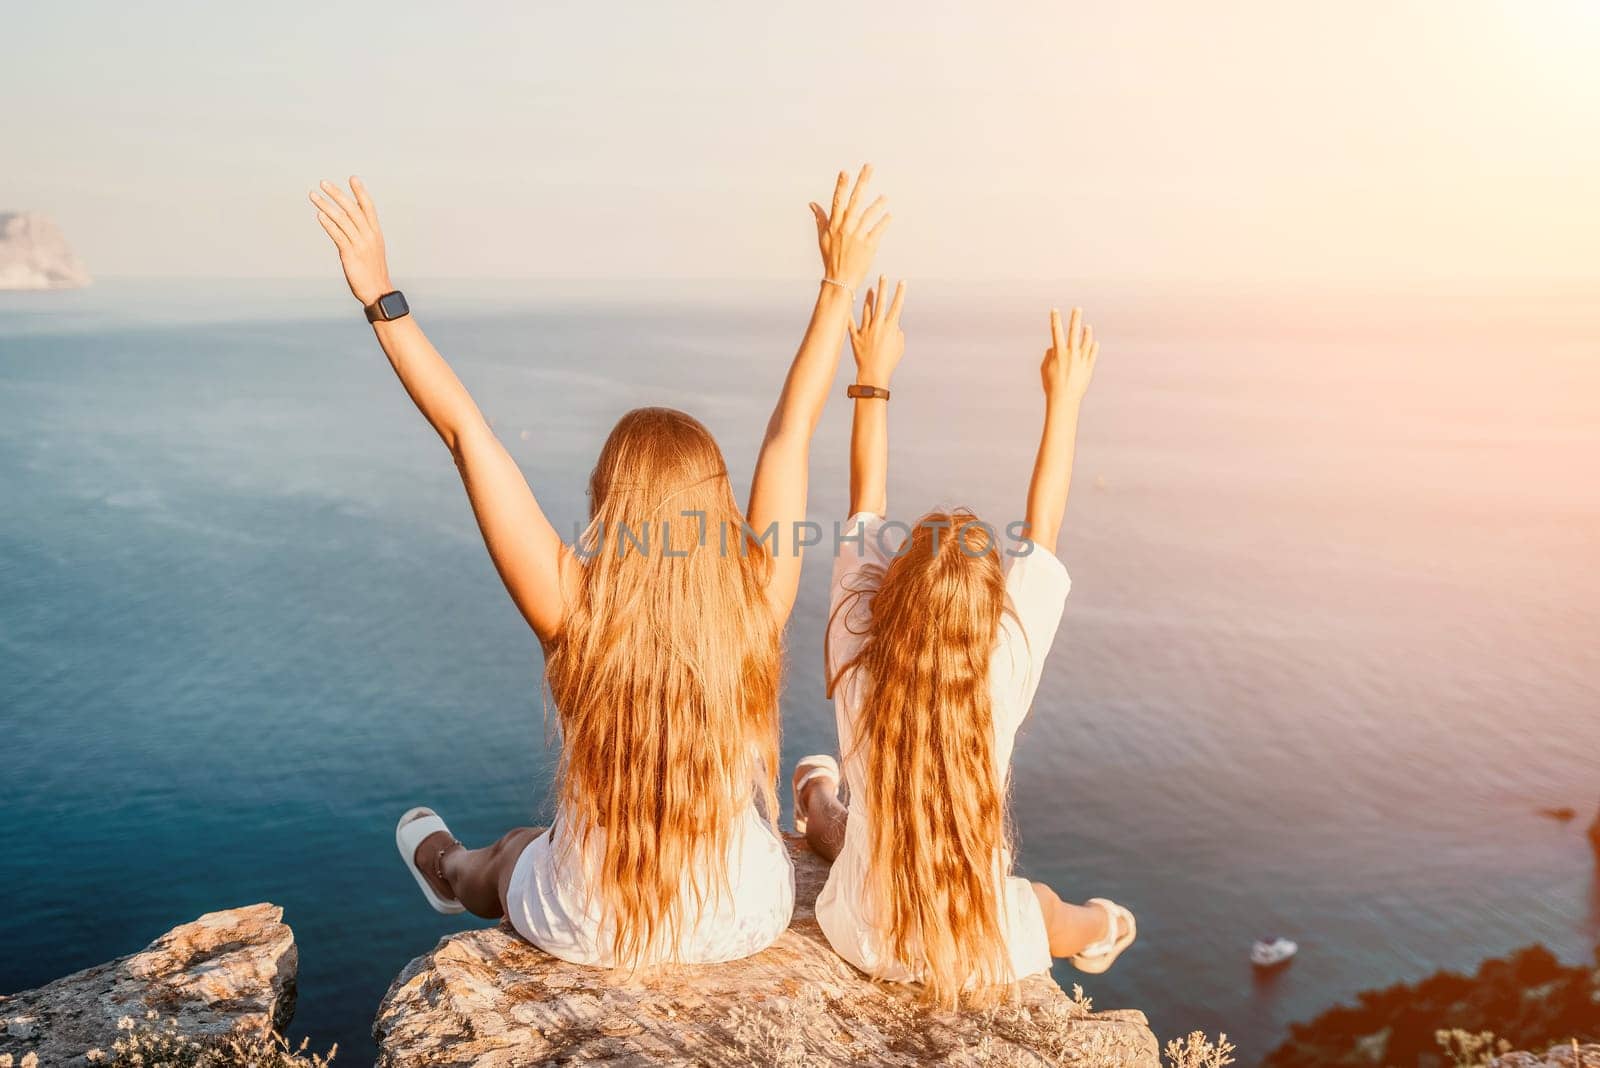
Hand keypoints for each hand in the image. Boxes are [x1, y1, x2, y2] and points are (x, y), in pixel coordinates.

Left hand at [310, 177, 391, 306]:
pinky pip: (338, 235)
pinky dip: (329, 224)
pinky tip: (319, 215)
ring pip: (342, 219)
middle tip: (323, 182)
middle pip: (352, 209)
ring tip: (313, 195)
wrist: (378, 292)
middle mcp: (369, 236)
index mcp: (376, 233)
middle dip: (337, 194)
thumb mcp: (372, 249)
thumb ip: (363, 235)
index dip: (360, 192)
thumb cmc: (373, 272)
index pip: (368, 207)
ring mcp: (360, 245)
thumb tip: (351, 224)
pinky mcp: (350, 254)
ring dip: (326, 205)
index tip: (352, 178)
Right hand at [809, 165, 889, 290]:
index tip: (846, 171)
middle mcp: (846, 228)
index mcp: (835, 225)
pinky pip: (879, 229)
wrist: (840, 279)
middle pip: (855, 200)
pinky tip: (889, 215)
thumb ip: (820, 218)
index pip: (838, 200)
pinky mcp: (869, 246)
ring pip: (870, 214)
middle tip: (869, 167)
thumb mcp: (822, 237)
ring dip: (878, 203)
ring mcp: (858, 236)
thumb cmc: (831, 258)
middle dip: (863, 182)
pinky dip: (884, 222)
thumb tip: (812, 203)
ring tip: (885, 197)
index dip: (841, 185)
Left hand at [848, 275, 905, 386]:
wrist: (873, 374)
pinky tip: (846, 303)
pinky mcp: (856, 336)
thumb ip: (898, 334)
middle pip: (881, 302)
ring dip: (869, 298)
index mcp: (890, 327)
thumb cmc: (889, 362)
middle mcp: (878, 325)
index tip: (902, 282)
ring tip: (871, 289)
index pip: (897, 305)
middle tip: (883, 276)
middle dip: (883, 288)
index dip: (900, 293)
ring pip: (867, 310)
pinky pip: (851, 323)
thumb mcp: (899, 347)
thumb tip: (895, 326)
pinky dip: (848, 314)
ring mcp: (866, 330)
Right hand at [1041, 307, 1098, 403]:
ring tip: (1087, 326)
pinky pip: (1092, 354)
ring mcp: (1081, 359)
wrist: (1064, 399)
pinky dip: (1093, 347)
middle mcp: (1071, 353)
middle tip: (1078, 308)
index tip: (1054, 310)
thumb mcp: (1045, 369)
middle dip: (1075, 318)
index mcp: (1059, 352)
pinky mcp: (1089, 367)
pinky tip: (1094, 343)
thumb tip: (1052, 348)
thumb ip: (1048, 356)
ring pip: (1086, 341)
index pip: (1056, 331)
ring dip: (1087, 333)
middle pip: (1074, 332)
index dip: (1055, 320)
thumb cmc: (1051, 385)